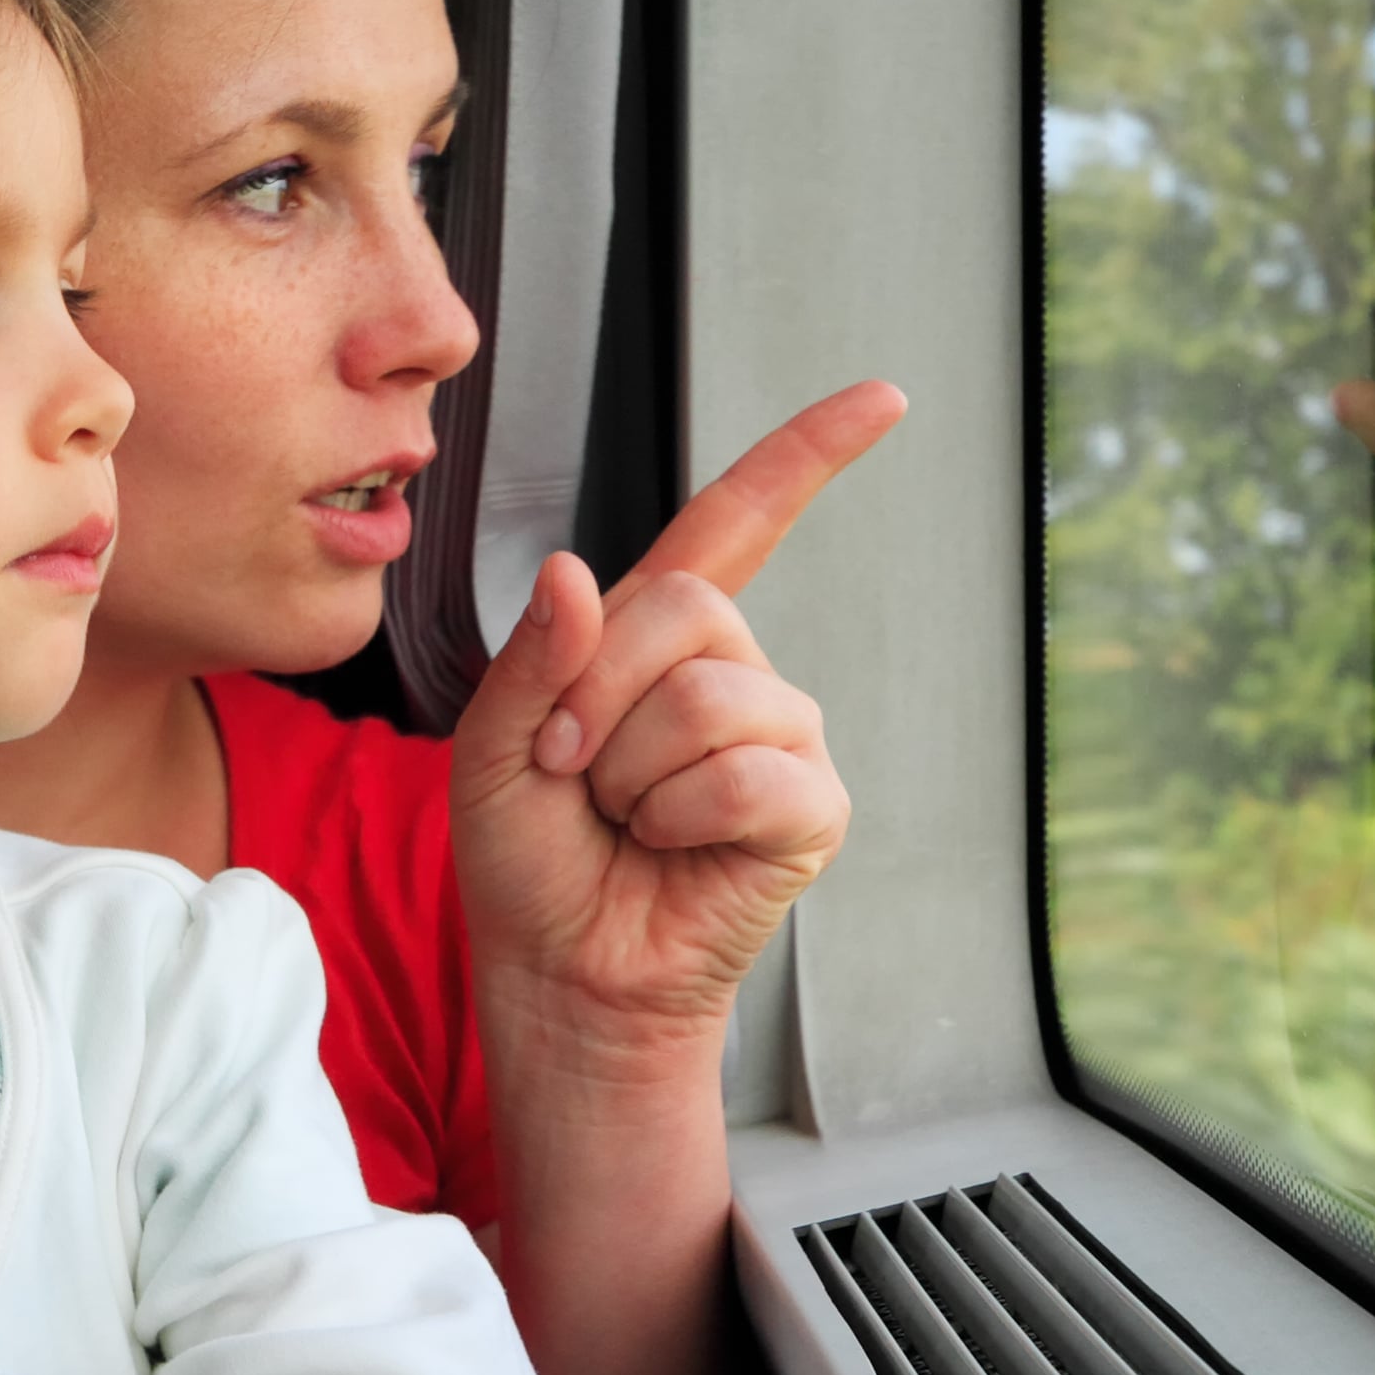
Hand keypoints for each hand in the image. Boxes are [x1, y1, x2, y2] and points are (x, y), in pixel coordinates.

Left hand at [451, 382, 903, 1061]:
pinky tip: (671, 849)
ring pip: (708, 699)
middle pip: (685, 611)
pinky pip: (746, 774)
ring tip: (623, 820)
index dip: (808, 456)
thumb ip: (530, 658)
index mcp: (656, 638)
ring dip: (629, 772)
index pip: (741, 521)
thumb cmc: (532, 864)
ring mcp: (781, 738)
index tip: (882, 399)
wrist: (563, 974)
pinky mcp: (810, 808)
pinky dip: (679, 818)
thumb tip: (577, 573)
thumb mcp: (492, 746)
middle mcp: (733, 673)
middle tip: (572, 772)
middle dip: (597, 698)